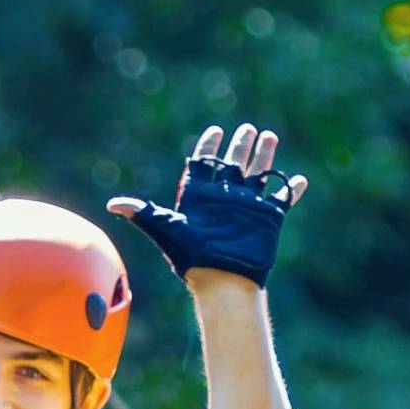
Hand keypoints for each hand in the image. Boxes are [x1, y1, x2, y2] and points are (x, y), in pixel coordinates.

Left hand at [107, 121, 302, 286]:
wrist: (220, 279)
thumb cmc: (190, 256)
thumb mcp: (164, 228)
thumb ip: (141, 213)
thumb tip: (112, 205)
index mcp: (200, 196)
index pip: (203, 164)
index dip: (208, 147)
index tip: (215, 132)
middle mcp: (225, 199)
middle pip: (233, 165)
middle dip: (240, 146)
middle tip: (247, 128)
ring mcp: (248, 208)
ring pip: (258, 175)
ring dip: (264, 156)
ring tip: (269, 137)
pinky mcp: (268, 219)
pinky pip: (282, 199)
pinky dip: (291, 189)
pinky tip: (298, 179)